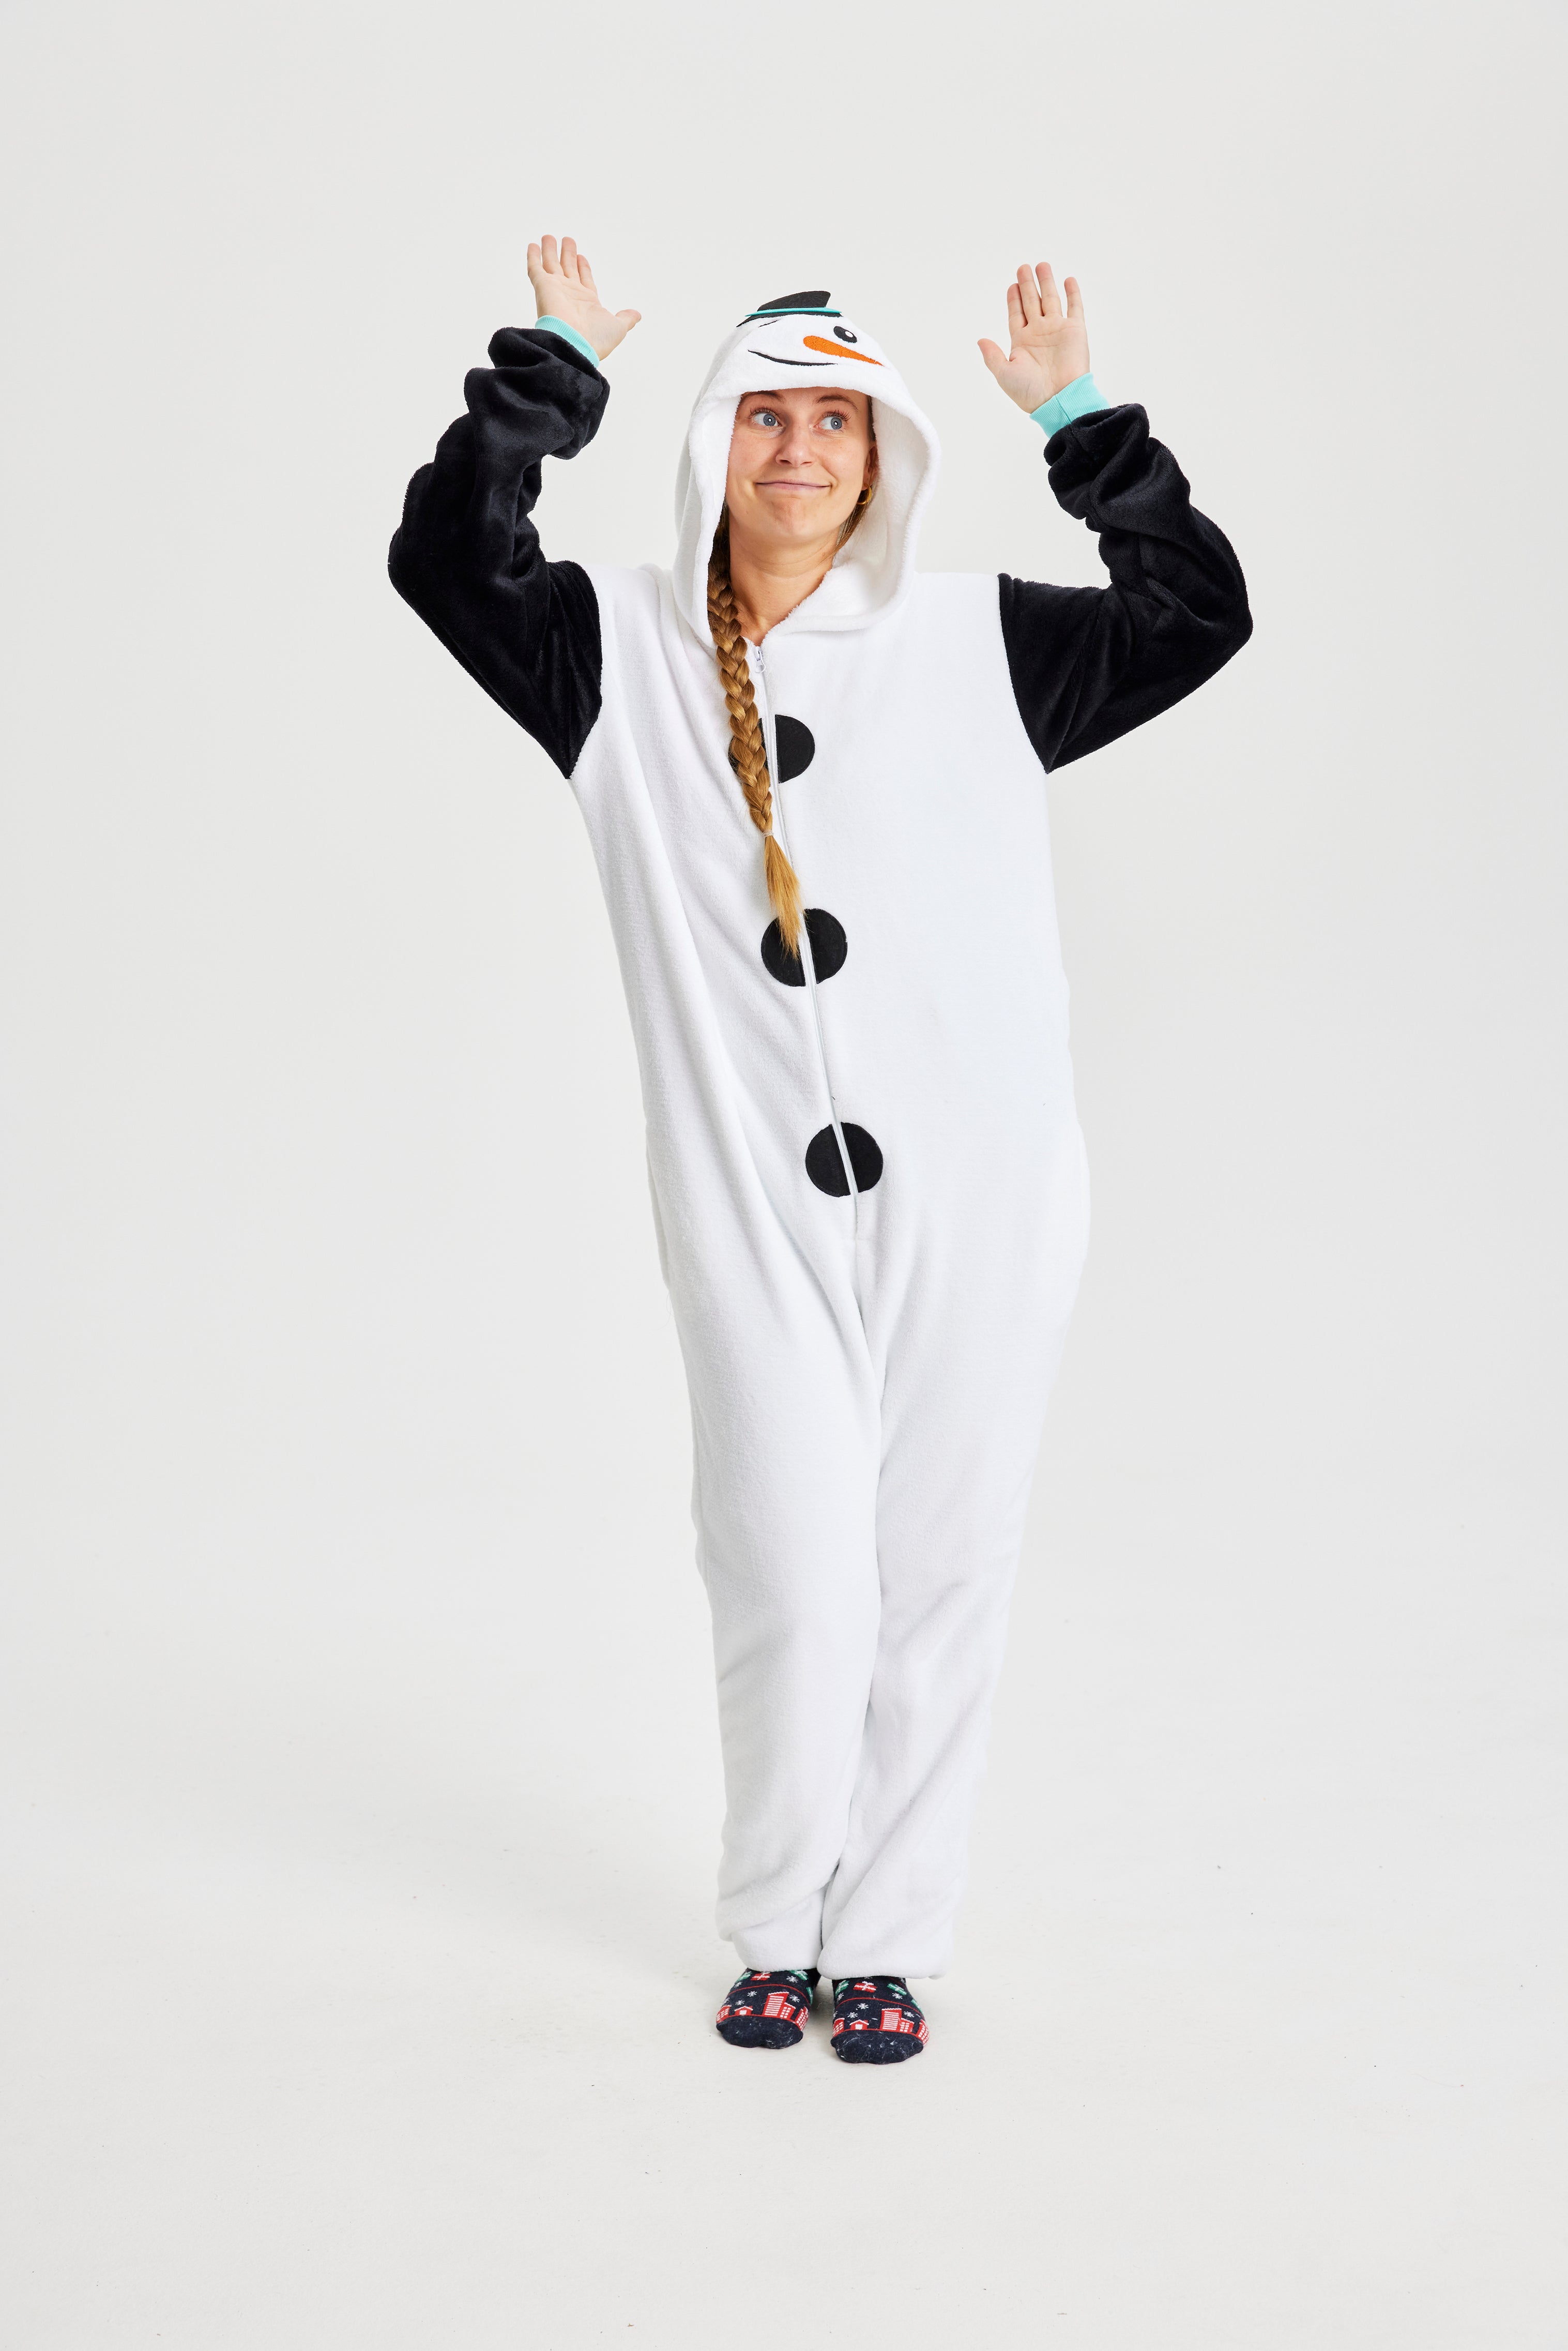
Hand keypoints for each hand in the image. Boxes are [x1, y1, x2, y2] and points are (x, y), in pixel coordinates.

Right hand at [527, 234, 640, 360]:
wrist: (574, 344)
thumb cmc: (595, 339)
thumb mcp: (618, 328)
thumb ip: (626, 319)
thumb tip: (636, 315)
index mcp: (586, 302)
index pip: (584, 279)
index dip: (583, 268)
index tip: (582, 257)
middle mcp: (570, 295)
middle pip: (568, 269)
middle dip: (568, 255)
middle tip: (568, 240)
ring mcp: (555, 290)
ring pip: (551, 265)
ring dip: (550, 251)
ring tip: (549, 237)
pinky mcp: (543, 286)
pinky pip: (535, 268)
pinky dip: (533, 257)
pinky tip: (532, 245)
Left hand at [978, 263, 1088, 413]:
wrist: (1058, 399)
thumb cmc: (1030, 392)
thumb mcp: (1004, 374)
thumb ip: (992, 356)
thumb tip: (980, 340)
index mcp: (1022, 342)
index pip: (1017, 314)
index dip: (1014, 300)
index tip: (1012, 285)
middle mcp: (1039, 333)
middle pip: (1032, 302)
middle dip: (1027, 285)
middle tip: (1023, 267)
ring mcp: (1057, 330)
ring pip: (1051, 299)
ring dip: (1046, 282)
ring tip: (1041, 265)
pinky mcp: (1075, 330)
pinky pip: (1075, 307)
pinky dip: (1072, 293)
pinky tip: (1068, 280)